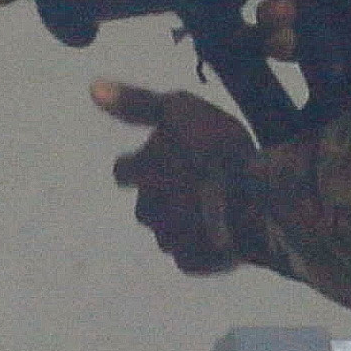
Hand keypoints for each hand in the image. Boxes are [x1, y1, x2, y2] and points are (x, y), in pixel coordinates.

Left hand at [93, 80, 258, 274]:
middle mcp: (146, 208)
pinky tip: (224, 234)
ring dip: (184, 223)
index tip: (164, 164)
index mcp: (140, 172)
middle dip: (165, 198)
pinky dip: (203, 247)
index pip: (123, 171)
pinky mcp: (192, 262)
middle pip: (147, 204)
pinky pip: (191, 255)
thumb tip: (92, 87)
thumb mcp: (180, 110)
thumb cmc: (219, 151)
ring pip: (169, 231)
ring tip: (215, 211)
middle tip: (197, 187)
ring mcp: (168, 238)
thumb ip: (135, 103)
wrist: (258, 202)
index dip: (141, 167)